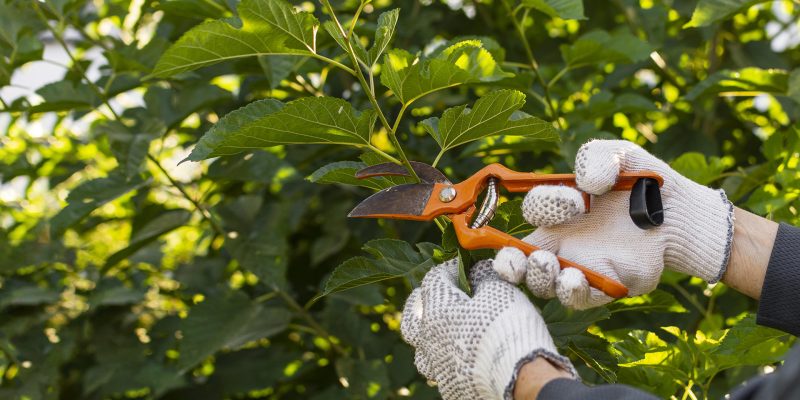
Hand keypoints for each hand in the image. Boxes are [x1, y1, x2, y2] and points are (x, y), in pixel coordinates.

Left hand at [400, 259, 575, 398]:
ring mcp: (437, 367)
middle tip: (438, 297)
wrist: (521, 378)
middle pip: (412, 317)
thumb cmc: (508, 327)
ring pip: (422, 350)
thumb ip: (484, 275)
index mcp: (436, 311)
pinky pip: (441, 372)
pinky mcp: (451, 388)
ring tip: (445, 332)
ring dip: (430, 338)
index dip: (450, 269)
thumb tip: (478, 270)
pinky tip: (463, 358)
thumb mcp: (499, 289)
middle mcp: (429, 340)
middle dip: (422, 303)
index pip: (434, 279)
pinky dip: (448, 362)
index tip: (466, 267)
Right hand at [493, 139, 733, 308]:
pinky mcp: (606, 286)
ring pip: (544, 284)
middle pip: (520, 260)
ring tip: (550, 266)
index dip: (543, 206)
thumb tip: (587, 183)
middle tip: (517, 257)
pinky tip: (574, 280)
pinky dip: (571, 292)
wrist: (682, 213)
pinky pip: (580, 299)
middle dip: (510, 262)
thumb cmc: (645, 182)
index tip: (574, 200)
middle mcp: (563, 242)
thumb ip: (597, 157)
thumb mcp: (621, 156)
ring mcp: (582, 268)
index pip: (533, 212)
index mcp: (559, 211)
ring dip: (539, 278)